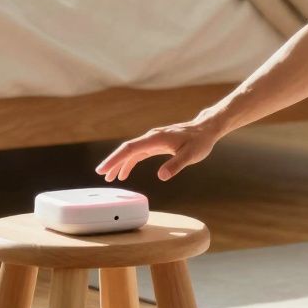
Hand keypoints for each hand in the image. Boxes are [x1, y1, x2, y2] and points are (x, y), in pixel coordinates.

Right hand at [95, 116, 225, 181]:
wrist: (206, 130)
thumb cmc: (200, 142)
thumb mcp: (191, 155)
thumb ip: (176, 165)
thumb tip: (161, 176)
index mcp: (155, 138)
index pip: (130, 149)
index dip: (115, 159)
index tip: (104, 169)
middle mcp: (151, 137)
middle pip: (126, 149)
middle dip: (113, 161)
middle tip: (101, 174)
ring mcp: (153, 140)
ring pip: (131, 152)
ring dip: (120, 163)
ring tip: (110, 177)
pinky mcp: (156, 144)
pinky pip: (138, 153)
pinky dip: (130, 162)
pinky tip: (125, 172)